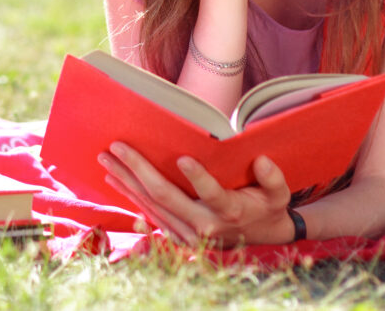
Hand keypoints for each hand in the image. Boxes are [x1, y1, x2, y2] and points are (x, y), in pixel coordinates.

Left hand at [98, 142, 294, 247]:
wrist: (261, 236)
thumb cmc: (268, 205)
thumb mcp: (278, 193)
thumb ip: (272, 178)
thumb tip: (262, 161)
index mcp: (230, 211)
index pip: (212, 195)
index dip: (198, 178)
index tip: (182, 158)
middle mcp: (205, 226)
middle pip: (166, 197)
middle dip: (139, 170)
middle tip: (117, 147)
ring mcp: (187, 234)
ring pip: (151, 205)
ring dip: (126, 181)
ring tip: (106, 158)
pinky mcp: (177, 235)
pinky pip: (149, 213)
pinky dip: (130, 195)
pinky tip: (114, 179)